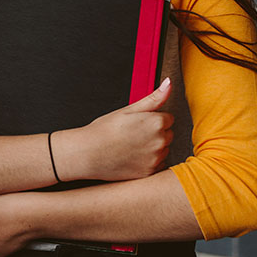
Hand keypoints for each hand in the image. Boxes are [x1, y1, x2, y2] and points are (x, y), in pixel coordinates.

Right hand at [57, 78, 173, 181]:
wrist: (88, 153)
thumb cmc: (104, 130)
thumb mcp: (128, 109)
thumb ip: (153, 98)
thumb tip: (168, 83)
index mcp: (156, 123)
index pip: (168, 118)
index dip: (152, 119)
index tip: (138, 123)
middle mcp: (160, 141)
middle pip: (167, 134)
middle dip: (155, 134)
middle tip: (133, 134)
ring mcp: (156, 158)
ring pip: (163, 150)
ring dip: (153, 148)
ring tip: (131, 146)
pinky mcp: (150, 172)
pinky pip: (158, 165)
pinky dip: (149, 162)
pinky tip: (133, 157)